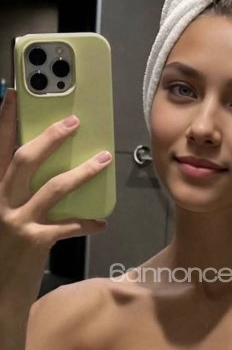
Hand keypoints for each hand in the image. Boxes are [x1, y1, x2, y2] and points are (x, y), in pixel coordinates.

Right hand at [0, 89, 110, 305]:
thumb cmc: (3, 253)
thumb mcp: (2, 217)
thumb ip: (13, 195)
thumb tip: (43, 174)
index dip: (2, 121)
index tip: (12, 95)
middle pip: (24, 160)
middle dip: (49, 138)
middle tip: (73, 122)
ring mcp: (17, 222)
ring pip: (53, 187)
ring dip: (82, 172)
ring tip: (103, 159)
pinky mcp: (35, 242)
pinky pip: (68, 226)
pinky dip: (86, 224)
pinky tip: (101, 223)